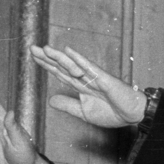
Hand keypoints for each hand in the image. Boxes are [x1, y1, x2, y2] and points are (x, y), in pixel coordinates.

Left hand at [29, 45, 146, 127]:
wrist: (132, 115)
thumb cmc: (112, 113)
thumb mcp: (83, 112)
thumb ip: (68, 105)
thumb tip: (50, 100)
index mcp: (81, 86)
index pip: (60, 73)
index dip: (47, 64)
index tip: (34, 56)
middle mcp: (85, 78)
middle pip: (63, 66)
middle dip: (47, 58)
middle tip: (32, 48)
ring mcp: (94, 77)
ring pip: (73, 65)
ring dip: (59, 57)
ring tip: (45, 49)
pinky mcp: (104, 79)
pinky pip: (90, 68)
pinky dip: (79, 59)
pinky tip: (69, 51)